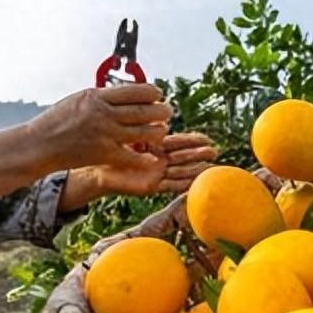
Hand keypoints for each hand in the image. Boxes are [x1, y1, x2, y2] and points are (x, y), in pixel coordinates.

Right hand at [0, 83, 170, 201]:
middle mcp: (104, 113)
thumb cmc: (57, 120)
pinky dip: (145, 157)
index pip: (137, 91)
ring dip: (158, 132)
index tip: (157, 96)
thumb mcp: (79, 99)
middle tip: (167, 112)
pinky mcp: (104, 154)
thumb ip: (102, 96)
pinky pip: (133, 156)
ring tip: (161, 131)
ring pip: (145, 132)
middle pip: (146, 110)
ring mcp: (105, 134)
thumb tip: (125, 92)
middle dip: (162, 111)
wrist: (40, 144)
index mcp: (98, 96)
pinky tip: (152, 157)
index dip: (153, 93)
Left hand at [93, 132, 218, 196]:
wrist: (98, 170)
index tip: (207, 138)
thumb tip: (162, 125)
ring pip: (180, 171)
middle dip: (198, 153)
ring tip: (209, 165)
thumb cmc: (112, 150)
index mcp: (156, 147)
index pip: (179, 142)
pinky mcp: (152, 187)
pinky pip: (170, 185)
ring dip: (195, 169)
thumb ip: (144, 130)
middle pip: (183, 156)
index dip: (193, 140)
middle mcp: (159, 160)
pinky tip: (195, 182)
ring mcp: (157, 174)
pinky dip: (183, 183)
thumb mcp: (130, 137)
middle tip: (214, 150)